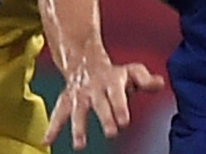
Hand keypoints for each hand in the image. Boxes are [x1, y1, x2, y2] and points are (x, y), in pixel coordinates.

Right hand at [44, 56, 164, 150]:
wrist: (84, 60)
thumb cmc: (114, 74)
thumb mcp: (131, 71)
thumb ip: (145, 79)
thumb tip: (160, 83)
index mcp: (112, 81)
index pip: (117, 94)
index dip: (120, 107)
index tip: (124, 121)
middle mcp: (94, 89)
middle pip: (100, 104)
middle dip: (105, 117)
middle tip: (111, 133)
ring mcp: (79, 95)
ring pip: (77, 111)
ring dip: (78, 127)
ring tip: (79, 145)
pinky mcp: (67, 101)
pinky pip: (58, 113)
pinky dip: (52, 126)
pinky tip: (46, 141)